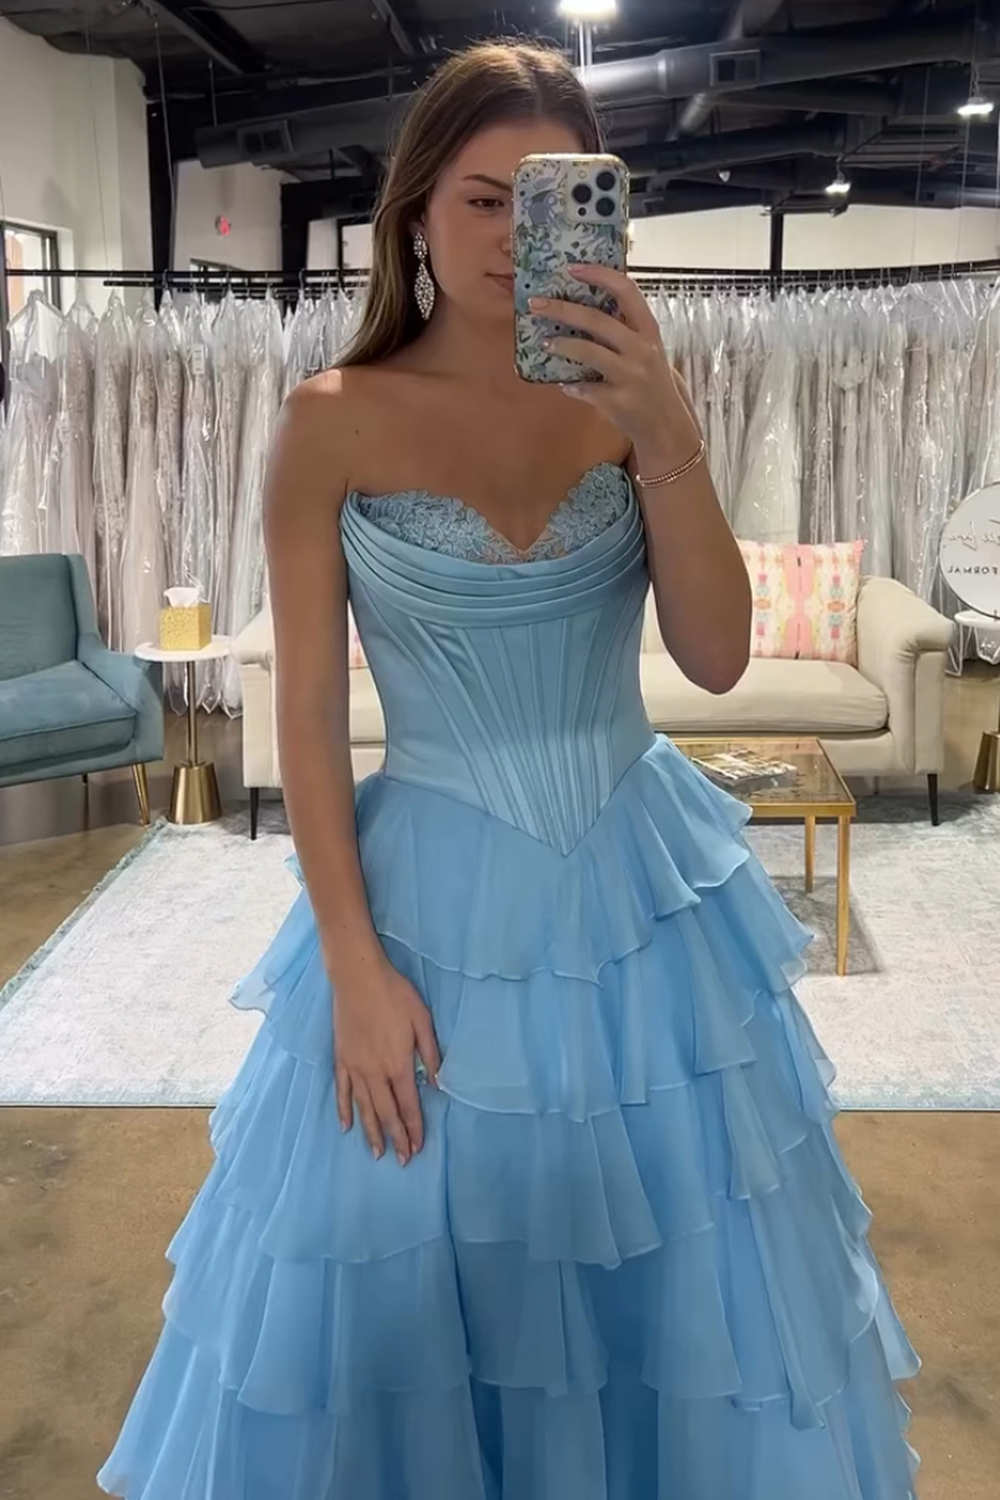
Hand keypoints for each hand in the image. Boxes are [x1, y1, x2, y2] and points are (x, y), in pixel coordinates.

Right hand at [333, 953, 441, 1164]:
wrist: (358, 977)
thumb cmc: (395, 995)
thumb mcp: (422, 1020)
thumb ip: (430, 1054)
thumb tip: (437, 1084)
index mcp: (398, 1064)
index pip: (409, 1105)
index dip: (415, 1128)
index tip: (418, 1147)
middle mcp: (375, 1072)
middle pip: (386, 1113)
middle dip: (396, 1138)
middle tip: (402, 1160)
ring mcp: (355, 1067)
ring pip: (364, 1108)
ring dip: (372, 1133)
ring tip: (377, 1153)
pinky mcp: (341, 1059)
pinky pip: (343, 1092)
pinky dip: (344, 1110)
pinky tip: (346, 1126)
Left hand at [529, 265, 698, 453]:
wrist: (667, 427)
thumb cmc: (654, 384)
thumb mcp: (650, 351)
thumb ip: (627, 331)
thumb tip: (589, 309)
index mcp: (649, 331)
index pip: (626, 291)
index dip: (599, 275)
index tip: (573, 268)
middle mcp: (642, 350)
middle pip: (597, 319)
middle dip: (562, 308)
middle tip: (536, 303)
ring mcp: (630, 376)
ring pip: (587, 351)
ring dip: (561, 344)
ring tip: (545, 342)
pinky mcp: (617, 401)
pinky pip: (584, 388)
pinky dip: (571, 386)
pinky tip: (564, 384)